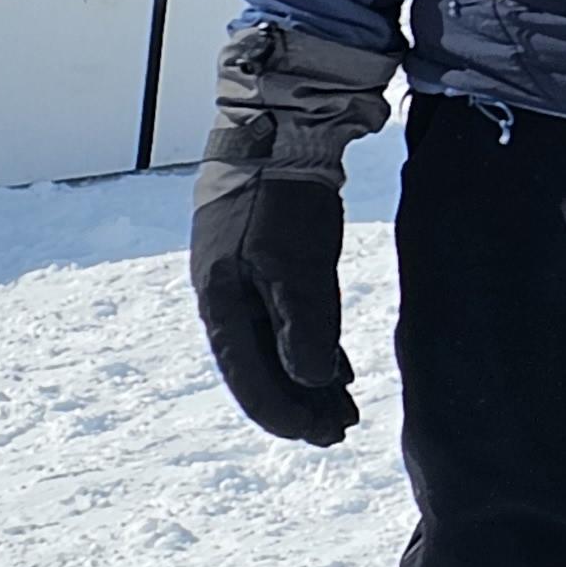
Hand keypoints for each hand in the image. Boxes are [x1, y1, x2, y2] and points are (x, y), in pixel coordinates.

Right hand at [189, 23, 393, 444]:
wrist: (279, 130)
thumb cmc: (283, 199)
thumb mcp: (295, 264)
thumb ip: (303, 324)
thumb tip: (308, 385)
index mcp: (223, 302)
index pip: (248, 374)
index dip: (281, 411)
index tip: (316, 436)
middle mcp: (229, 296)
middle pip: (263, 364)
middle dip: (299, 402)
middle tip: (337, 432)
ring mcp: (247, 275)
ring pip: (278, 341)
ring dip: (309, 378)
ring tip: (342, 410)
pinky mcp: (270, 257)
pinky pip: (289, 316)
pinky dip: (311, 343)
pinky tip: (334, 367)